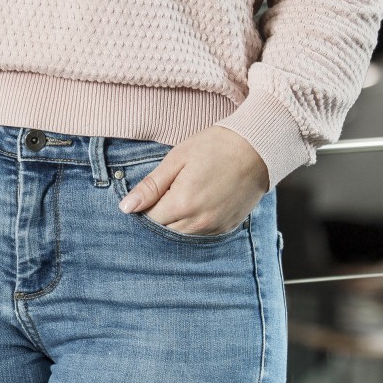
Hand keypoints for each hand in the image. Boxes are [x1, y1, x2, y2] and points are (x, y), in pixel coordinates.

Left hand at [118, 124, 269, 234]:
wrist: (256, 148)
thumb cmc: (214, 147)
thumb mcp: (177, 159)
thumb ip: (151, 186)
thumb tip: (125, 208)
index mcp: (182, 204)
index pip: (149, 219)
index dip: (144, 207)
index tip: (149, 193)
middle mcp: (198, 222)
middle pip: (164, 231)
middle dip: (159, 215)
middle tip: (165, 192)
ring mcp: (214, 228)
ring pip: (182, 235)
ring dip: (176, 221)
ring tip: (183, 195)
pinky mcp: (227, 227)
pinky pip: (201, 234)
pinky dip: (193, 223)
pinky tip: (198, 202)